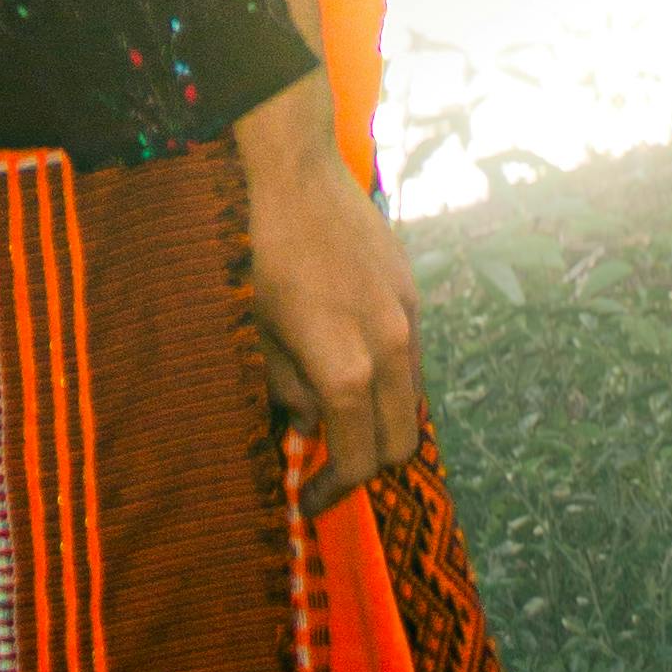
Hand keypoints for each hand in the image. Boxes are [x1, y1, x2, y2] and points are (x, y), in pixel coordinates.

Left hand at [237, 73, 422, 517]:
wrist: (296, 171)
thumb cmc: (262, 252)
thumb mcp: (259, 331)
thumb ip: (286, 389)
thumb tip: (303, 429)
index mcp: (347, 370)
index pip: (356, 460)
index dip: (332, 489)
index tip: (306, 500)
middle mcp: (390, 353)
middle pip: (398, 444)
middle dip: (363, 467)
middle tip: (324, 469)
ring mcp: (408, 321)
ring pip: (410, 403)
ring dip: (378, 424)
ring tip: (332, 414)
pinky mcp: (412, 295)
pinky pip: (410, 360)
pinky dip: (387, 381)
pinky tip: (349, 364)